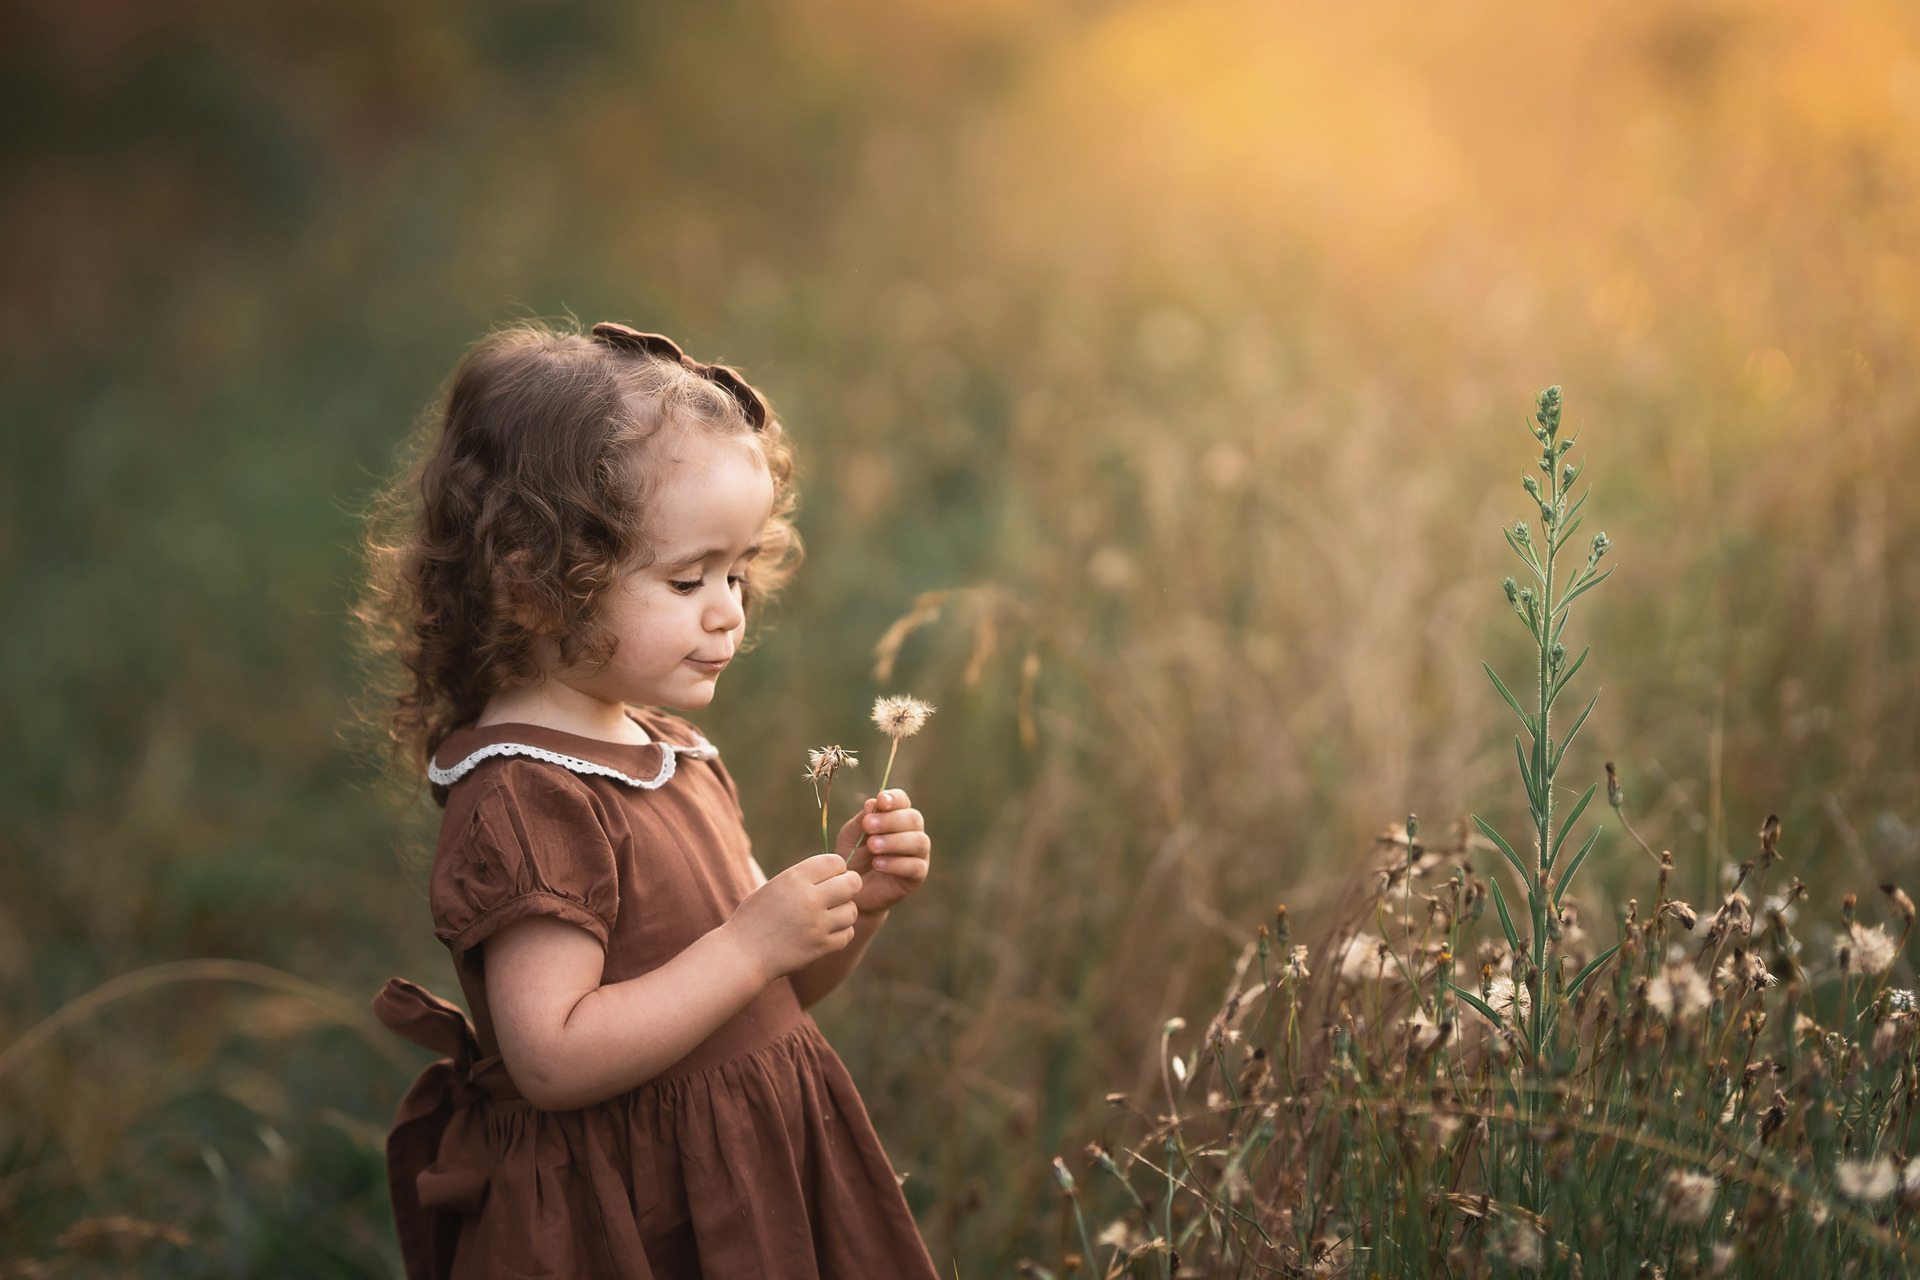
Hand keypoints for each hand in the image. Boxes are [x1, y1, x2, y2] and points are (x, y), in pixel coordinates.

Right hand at [726, 853, 863, 980]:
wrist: (742, 955)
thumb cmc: (754, 918)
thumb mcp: (773, 886)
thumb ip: (803, 878)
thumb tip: (836, 872)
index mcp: (794, 879)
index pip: (836, 862)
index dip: (837, 868)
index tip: (831, 876)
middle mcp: (809, 899)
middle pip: (852, 883)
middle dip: (849, 886)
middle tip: (840, 892)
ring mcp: (817, 925)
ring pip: (852, 910)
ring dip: (845, 911)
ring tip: (830, 914)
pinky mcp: (821, 947)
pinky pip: (848, 933)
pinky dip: (841, 932)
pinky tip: (827, 931)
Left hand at [837, 789, 930, 915]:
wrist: (851, 890)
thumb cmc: (853, 858)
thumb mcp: (851, 836)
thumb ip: (861, 821)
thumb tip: (872, 803)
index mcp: (896, 817)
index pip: (902, 801)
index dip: (895, 799)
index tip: (880, 800)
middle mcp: (912, 832)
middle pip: (913, 819)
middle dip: (890, 820)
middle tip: (868, 825)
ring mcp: (918, 854)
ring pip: (918, 841)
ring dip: (894, 841)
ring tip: (872, 846)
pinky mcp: (917, 875)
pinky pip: (914, 866)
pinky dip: (896, 863)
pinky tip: (877, 864)